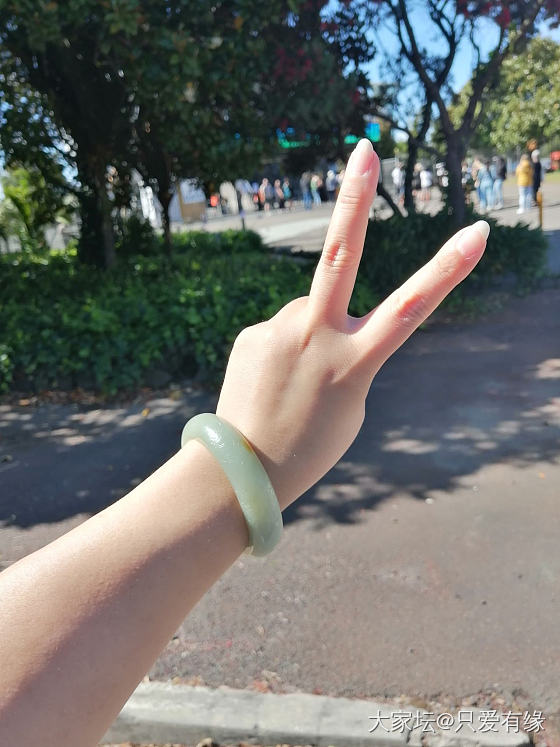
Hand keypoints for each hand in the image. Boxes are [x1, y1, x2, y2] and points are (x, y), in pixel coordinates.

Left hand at [217, 140, 488, 509]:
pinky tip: (270, 381)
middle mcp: (318, 337)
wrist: (244, 471)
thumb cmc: (311, 444)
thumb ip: (344, 348)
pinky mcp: (252, 332)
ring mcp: (280, 330)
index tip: (479, 231)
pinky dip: (283, 350)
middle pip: (340, 256)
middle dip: (356, 199)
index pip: (411, 307)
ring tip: (292, 383)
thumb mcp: (350, 401)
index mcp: (356, 363)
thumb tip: (317, 311)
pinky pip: (280, 329)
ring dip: (309, 338)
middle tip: (366, 148)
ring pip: (309, 311)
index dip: (448, 269)